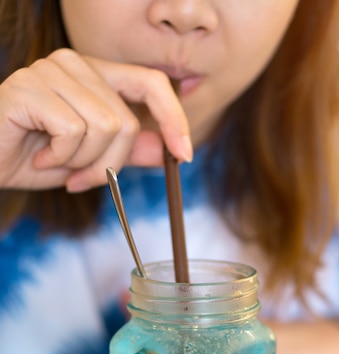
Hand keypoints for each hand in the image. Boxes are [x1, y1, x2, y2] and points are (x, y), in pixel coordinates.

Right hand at [0, 48, 191, 191]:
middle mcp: (75, 64)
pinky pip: (73, 132)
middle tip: (81, 178)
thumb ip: (128, 152)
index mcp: (94, 74)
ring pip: (105, 126)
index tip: (184, 154)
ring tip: (54, 163)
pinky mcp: (29, 87)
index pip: (151, 82)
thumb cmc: (32, 158)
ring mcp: (50, 71)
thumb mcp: (90, 160)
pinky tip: (37, 157)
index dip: (175, 118)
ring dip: (82, 162)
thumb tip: (169, 150)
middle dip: (110, 164)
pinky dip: (59, 158)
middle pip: (127, 121)